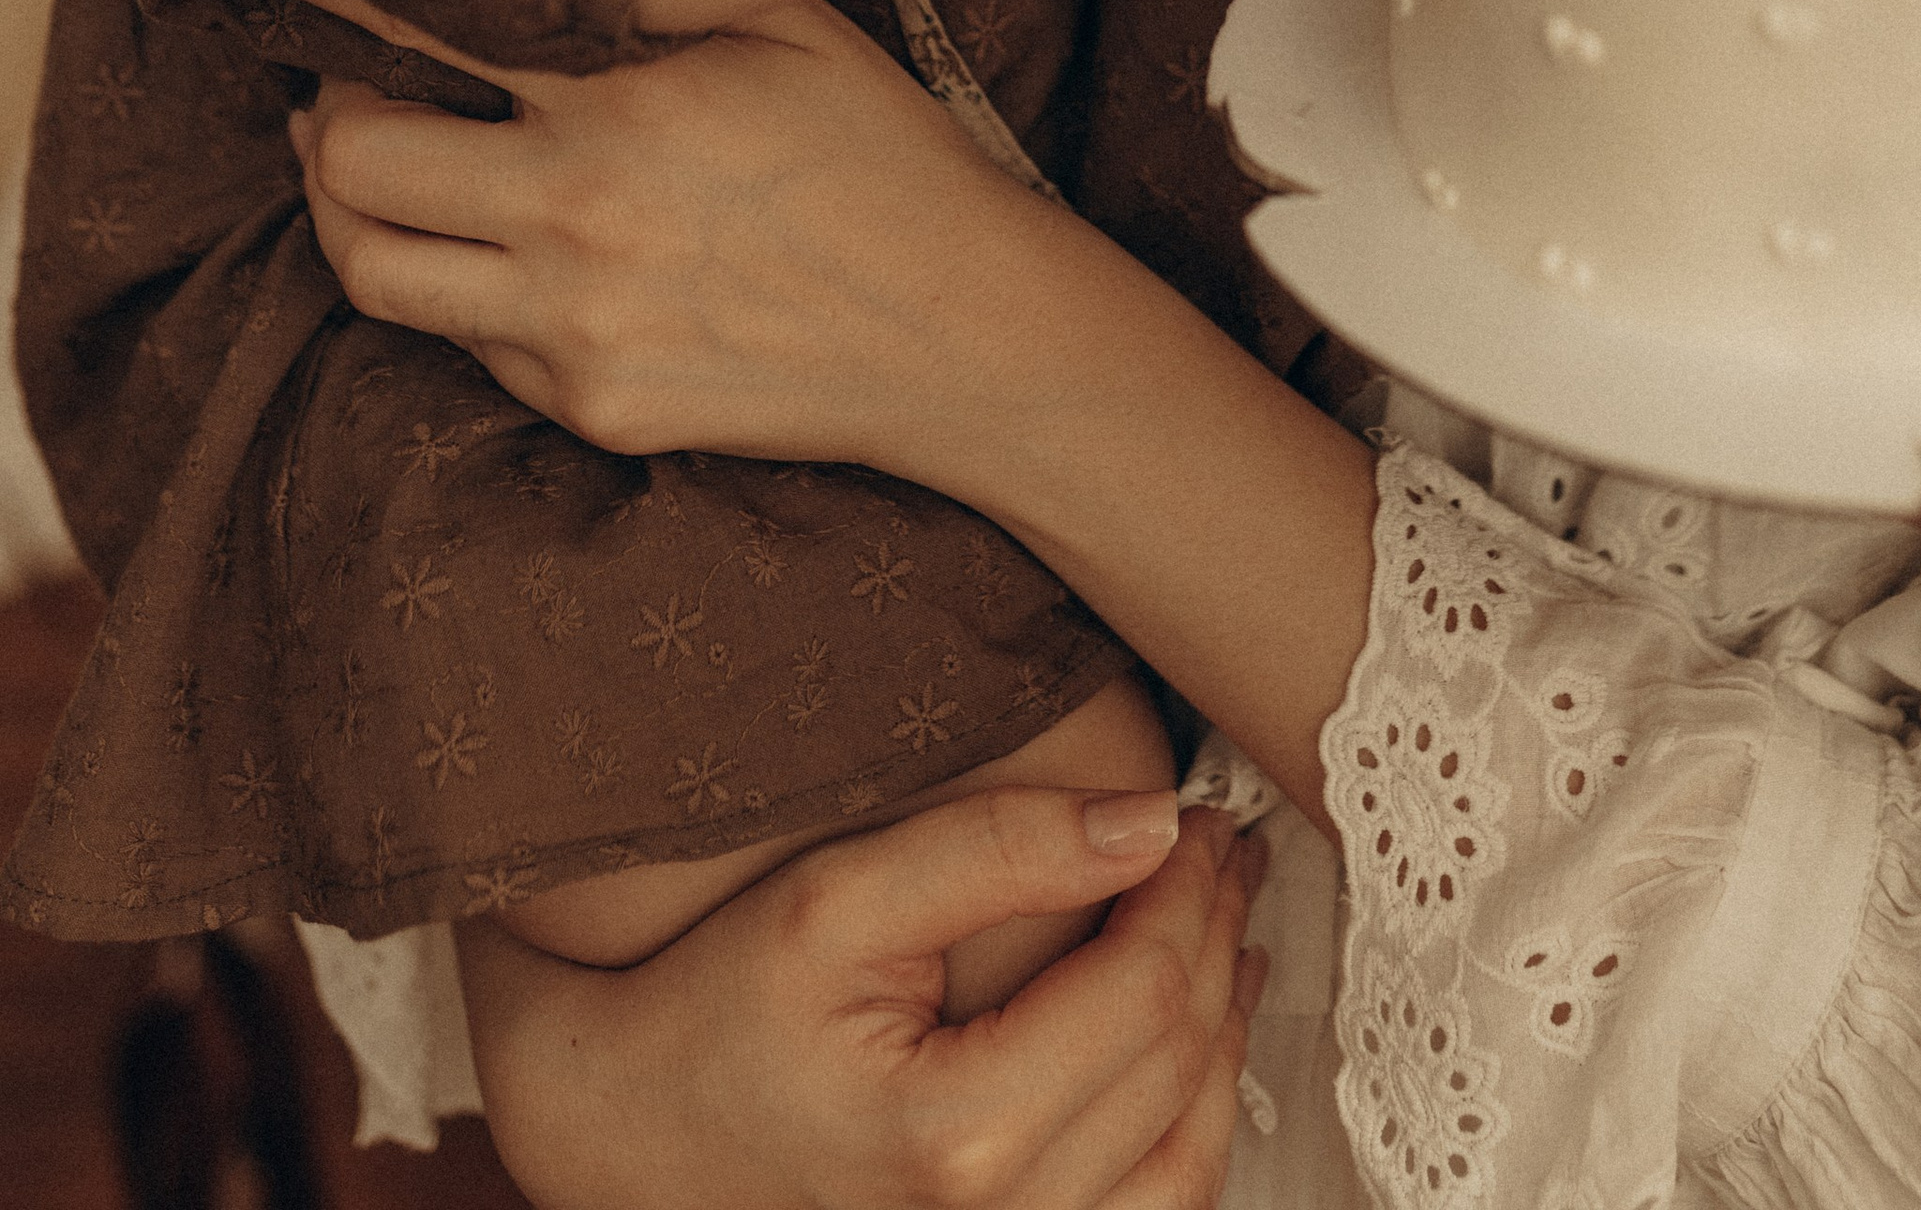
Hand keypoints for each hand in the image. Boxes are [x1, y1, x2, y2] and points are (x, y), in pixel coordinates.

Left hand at [294, 0, 1380, 817]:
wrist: (964, 332)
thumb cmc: (883, 155)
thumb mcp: (791, 19)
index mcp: (623, 99)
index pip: (416, 38)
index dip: (345, 6)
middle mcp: (579, 216)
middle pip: (351, 168)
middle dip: (325, 116)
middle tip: (337, 86)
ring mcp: (576, 326)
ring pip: (372, 273)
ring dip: (349, 215)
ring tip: (372, 173)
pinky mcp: (590, 406)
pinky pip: (466, 345)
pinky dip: (454, 289)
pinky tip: (494, 249)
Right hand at [460, 787, 1268, 1209]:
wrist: (633, 1128)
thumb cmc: (716, 1011)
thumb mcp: (841, 898)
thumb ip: (998, 847)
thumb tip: (1149, 824)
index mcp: (958, 1138)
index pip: (1143, 994)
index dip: (1188, 891)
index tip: (1198, 816)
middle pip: (1175, 1069)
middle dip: (1216, 942)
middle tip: (1224, 850)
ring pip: (1187, 1160)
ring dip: (1223, 1036)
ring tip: (1232, 932)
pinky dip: (1188, 1123)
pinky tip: (1189, 1043)